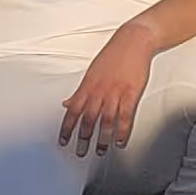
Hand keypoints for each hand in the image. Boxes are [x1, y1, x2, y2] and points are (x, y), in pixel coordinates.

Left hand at [61, 23, 154, 153]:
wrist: (133, 41)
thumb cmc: (112, 55)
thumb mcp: (91, 73)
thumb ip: (79, 91)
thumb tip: (66, 103)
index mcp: (87, 86)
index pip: (73, 111)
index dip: (67, 128)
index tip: (63, 141)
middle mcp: (99, 91)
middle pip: (88, 119)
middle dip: (83, 138)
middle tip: (80, 152)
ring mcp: (114, 93)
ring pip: (105, 120)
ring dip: (102, 138)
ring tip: (100, 151)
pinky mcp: (130, 93)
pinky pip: (125, 116)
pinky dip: (122, 130)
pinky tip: (119, 141)